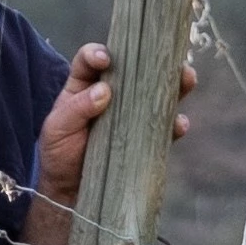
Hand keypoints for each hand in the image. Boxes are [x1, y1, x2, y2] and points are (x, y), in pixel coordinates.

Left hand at [36, 45, 199, 206]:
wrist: (71, 191)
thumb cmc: (59, 154)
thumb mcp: (58, 129)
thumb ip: (77, 109)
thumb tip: (105, 91)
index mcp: (84, 85)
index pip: (91, 60)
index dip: (98, 53)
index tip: (105, 59)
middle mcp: (112, 95)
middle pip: (136, 69)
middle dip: (154, 60)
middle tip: (167, 58)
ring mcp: (132, 116)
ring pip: (157, 93)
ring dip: (175, 85)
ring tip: (187, 78)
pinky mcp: (146, 139)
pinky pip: (164, 128)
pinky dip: (175, 124)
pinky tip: (179, 124)